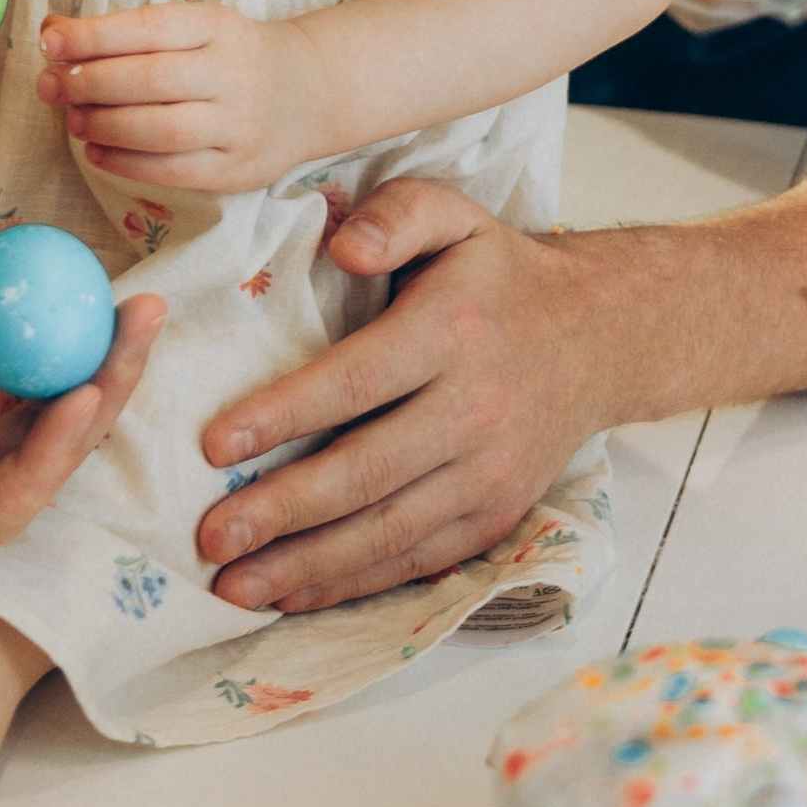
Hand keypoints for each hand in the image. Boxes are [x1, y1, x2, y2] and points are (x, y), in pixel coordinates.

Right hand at [0, 249, 167, 544]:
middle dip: (98, 399)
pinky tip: (94, 287)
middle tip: (137, 324)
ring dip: (97, 364)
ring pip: (46, 412)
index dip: (45, 462)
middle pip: (40, 458)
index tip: (79, 392)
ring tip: (137, 306)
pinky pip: (29, 365)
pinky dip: (63, 333)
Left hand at [37, 0, 330, 191]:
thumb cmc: (228, 54)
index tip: (49, 42)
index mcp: (217, 26)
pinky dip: (126, 163)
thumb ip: (123, 32)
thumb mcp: (189, 28)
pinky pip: (173, 171)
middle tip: (51, 87)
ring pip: (161, 130)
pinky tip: (98, 152)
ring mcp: (238, 125)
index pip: (148, 28)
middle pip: (151, 81)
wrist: (306, 93)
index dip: (94, 36)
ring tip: (74, 121)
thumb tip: (51, 32)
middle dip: (90, 84)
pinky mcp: (236, 170)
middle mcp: (233, 73)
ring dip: (105, 126)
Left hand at [194, 178, 605, 610]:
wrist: (598, 337)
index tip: (213, 446)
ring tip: (233, 584)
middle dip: (282, 511)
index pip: (356, 381)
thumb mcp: (453, 214)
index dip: (283, 416)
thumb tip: (343, 246)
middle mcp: (475, 410)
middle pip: (367, 472)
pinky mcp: (495, 516)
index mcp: (452, 332)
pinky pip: (417, 561)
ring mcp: (489, 474)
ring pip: (389, 531)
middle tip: (209, 536)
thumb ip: (396, 215)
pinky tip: (293, 593)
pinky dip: (353, 584)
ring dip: (307, 565)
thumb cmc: (499, 274)